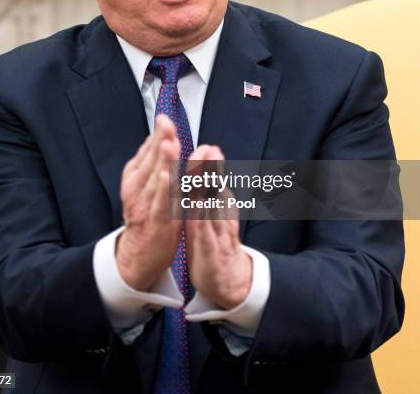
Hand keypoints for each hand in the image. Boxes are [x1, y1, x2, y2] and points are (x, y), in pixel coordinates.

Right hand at [116, 114, 180, 290]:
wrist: (138, 253)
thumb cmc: (146, 213)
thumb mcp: (144, 183)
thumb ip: (151, 160)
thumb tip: (159, 134)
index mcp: (135, 176)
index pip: (148, 149)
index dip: (158, 133)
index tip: (165, 117)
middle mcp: (137, 187)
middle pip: (152, 160)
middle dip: (161, 141)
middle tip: (167, 124)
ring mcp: (145, 204)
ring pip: (158, 179)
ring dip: (164, 161)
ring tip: (169, 144)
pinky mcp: (156, 220)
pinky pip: (161, 202)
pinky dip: (164, 190)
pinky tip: (167, 177)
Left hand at [185, 145, 251, 308]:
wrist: (226, 278)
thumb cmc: (212, 239)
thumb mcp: (208, 210)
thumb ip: (206, 185)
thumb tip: (206, 158)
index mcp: (216, 204)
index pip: (212, 179)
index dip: (209, 163)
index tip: (208, 146)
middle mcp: (220, 215)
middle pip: (215, 189)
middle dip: (212, 170)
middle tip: (210, 151)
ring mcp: (217, 233)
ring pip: (213, 208)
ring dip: (209, 191)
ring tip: (203, 174)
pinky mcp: (210, 251)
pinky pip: (205, 235)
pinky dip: (201, 222)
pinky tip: (197, 212)